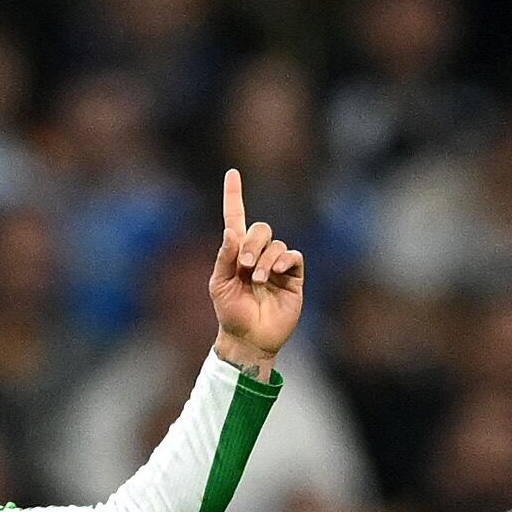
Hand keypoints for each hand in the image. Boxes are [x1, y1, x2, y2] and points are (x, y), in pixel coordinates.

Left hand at [209, 169, 305, 371]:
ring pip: (276, 244)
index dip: (234, 195)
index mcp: (236, 253)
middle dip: (251, 244)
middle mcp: (258, 254)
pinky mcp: (293, 276)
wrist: (248, 338)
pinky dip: (283, 260)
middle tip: (243, 266)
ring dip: (265, 260)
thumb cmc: (230, 313)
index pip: (236, 217)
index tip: (232, 173)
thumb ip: (224, 258)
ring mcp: (277, 265)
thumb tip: (231, 232)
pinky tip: (274, 273)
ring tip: (258, 281)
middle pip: (261, 229)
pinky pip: (292, 255)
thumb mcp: (218, 285)